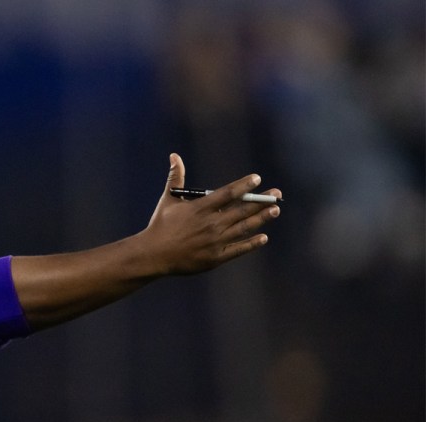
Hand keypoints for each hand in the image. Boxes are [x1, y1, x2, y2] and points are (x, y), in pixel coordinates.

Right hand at [141, 153, 281, 275]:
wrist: (153, 255)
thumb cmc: (160, 225)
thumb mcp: (168, 200)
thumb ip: (175, 178)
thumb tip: (174, 156)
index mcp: (199, 209)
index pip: (227, 193)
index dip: (244, 185)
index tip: (257, 178)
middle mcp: (210, 224)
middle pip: (241, 210)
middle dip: (261, 201)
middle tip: (277, 194)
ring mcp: (214, 241)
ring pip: (243, 227)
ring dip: (261, 218)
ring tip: (275, 211)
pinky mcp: (215, 257)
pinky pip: (238, 249)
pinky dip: (251, 243)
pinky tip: (263, 237)